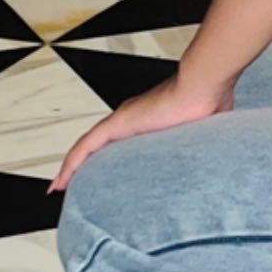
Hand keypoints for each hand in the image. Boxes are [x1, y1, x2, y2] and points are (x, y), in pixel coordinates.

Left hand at [49, 75, 234, 193]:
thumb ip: (197, 144)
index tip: (95, 175)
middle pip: (96, 146)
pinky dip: (72, 162)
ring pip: (86, 147)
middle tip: (69, 184)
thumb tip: (212, 159)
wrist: (205, 86)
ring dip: (71, 167)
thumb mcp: (200, 134)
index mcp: (147, 122)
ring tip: (58, 185)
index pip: (116, 143)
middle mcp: (130, 119)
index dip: (102, 158)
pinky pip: (87, 146)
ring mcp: (123, 120)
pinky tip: (62, 178)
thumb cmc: (209, 103)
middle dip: (81, 166)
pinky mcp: (119, 123)